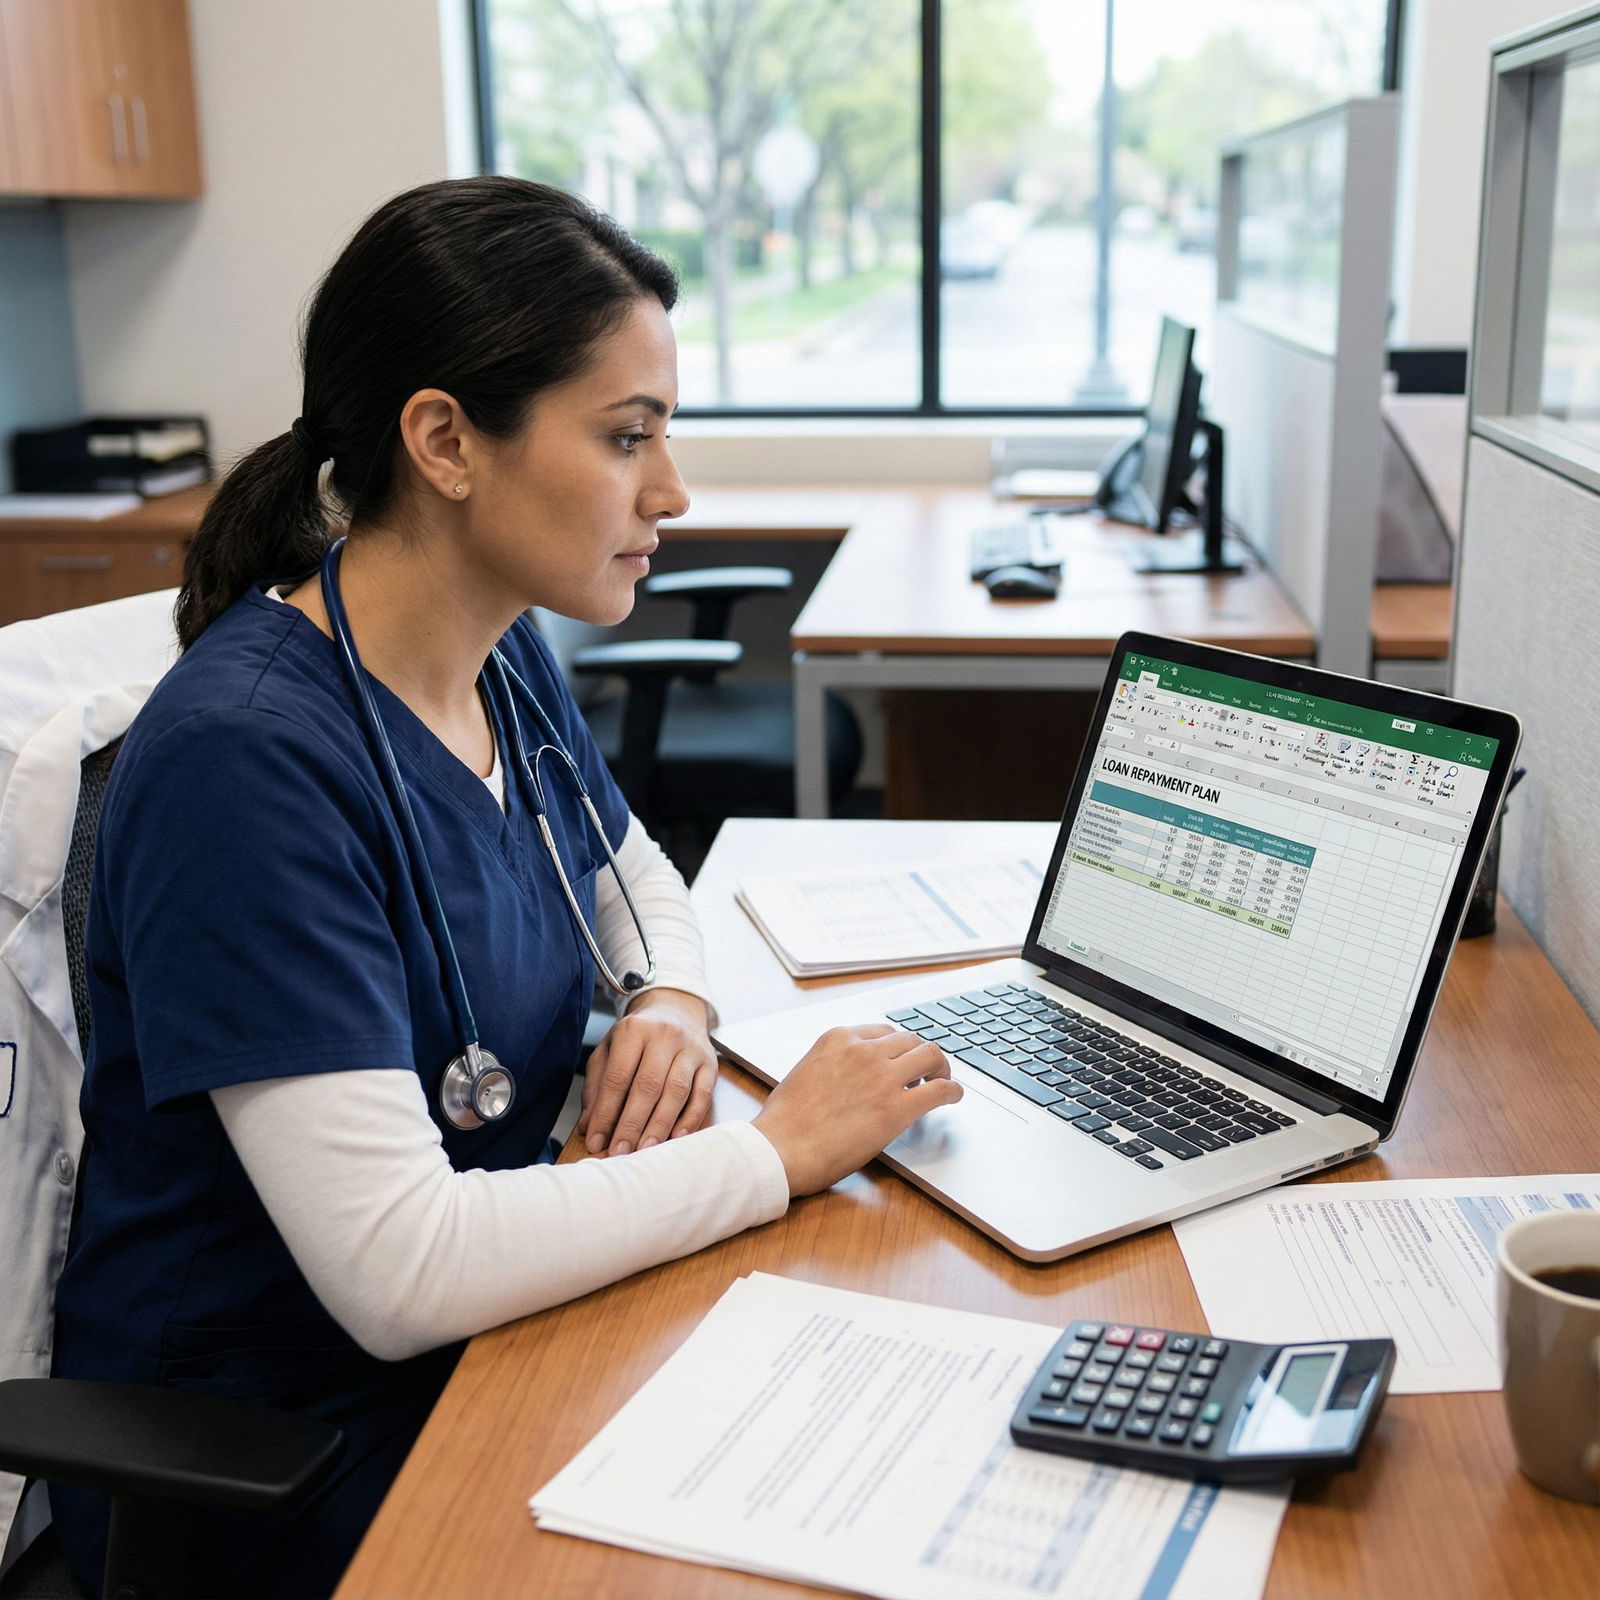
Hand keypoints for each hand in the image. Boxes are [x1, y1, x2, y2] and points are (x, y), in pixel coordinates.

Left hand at [578, 988, 717, 1156]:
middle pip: (648, 1085)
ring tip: (645, 1151)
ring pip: (676, 1092)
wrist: (675, 1010)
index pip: (617, 1077)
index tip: (596, 1141)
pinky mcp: (710, 1063)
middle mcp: (664, 1035)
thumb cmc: (637, 1037)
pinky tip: (676, 1138)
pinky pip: (703, 1095)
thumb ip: (596, 1086)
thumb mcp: (609, 1051)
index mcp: (633, 1030)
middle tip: (620, 1152)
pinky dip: (690, 1119)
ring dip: (660, 1125)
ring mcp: (690, 1048)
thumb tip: (588, 1126)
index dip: (605, 1112)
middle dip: (632, 1124)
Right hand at [752, 1023, 962, 1196]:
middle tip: (927, 1072)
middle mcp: (863, 1050)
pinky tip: (954, 1097)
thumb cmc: (785, 1121)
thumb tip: (850, 1076)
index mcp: (838, 1038)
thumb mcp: (806, 1071)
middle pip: (910, 1040)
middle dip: (920, 1056)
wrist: (780, 1149)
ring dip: (941, 1068)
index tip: (902, 1061)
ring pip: (930, 1055)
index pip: (883, 1032)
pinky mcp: (896, 1108)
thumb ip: (834, 1064)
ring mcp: (882, 1077)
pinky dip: (953, 1090)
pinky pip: (940, 1089)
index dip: (897, 1049)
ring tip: (943, 1081)